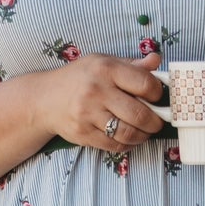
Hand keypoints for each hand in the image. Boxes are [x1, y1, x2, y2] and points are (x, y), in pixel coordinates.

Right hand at [39, 43, 168, 149]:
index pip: (145, 84)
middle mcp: (97, 91)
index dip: (158, 94)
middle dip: (155, 121)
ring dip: (144, 135)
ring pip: (129, 133)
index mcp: (106, 69)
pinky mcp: (84, 134)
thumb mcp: (103, 62)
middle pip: (140, 114)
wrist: (46, 99)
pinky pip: (115, 145)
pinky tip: (130, 138)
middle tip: (158, 121)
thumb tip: (156, 61)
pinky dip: (128, 144)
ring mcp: (89, 114)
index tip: (157, 98)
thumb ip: (131, 65)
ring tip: (145, 131)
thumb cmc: (80, 78)